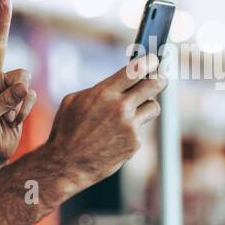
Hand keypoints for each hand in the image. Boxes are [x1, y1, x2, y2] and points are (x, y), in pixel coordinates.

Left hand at [0, 0, 36, 165]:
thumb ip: (1, 101)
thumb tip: (23, 85)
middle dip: (3, 23)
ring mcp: (5, 88)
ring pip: (23, 77)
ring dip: (17, 99)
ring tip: (5, 117)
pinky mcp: (19, 99)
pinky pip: (29, 95)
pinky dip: (23, 109)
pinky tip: (12, 121)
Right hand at [44, 54, 163, 187]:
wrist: (65, 164)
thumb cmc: (65, 132)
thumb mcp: (73, 102)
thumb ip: (97, 90)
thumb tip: (116, 83)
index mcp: (104, 92)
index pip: (136, 69)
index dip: (149, 62)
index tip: (154, 61)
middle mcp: (120, 107)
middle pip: (155, 84)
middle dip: (159, 79)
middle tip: (159, 79)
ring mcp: (129, 125)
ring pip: (153, 107)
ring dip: (147, 106)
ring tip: (134, 111)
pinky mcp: (134, 142)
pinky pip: (140, 129)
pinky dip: (131, 131)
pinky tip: (115, 137)